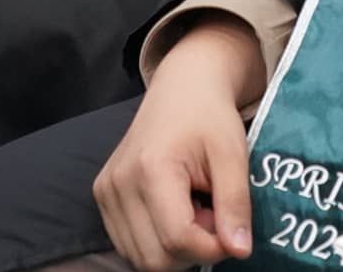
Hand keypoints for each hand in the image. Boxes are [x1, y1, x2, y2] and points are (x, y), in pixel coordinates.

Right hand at [94, 18, 263, 269]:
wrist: (181, 88)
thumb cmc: (209, 116)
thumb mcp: (233, 154)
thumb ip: (235, 204)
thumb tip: (239, 251)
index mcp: (150, 168)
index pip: (177, 240)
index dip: (211, 248)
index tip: (231, 229)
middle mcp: (118, 184)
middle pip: (155, 259)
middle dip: (192, 249)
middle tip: (211, 214)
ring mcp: (106, 191)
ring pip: (140, 258)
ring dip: (174, 248)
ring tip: (194, 209)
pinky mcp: (103, 197)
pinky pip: (129, 245)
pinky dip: (156, 241)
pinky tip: (175, 211)